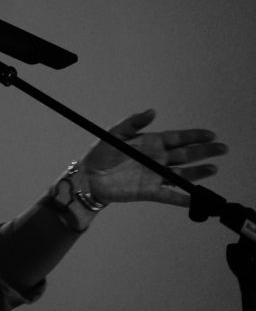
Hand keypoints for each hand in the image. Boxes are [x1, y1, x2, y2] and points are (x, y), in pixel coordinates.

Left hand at [82, 109, 227, 206]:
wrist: (88, 177)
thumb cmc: (100, 153)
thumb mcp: (115, 134)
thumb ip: (133, 123)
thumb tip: (153, 111)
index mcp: (150, 143)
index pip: (177, 138)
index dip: (194, 136)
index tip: (210, 134)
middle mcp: (156, 159)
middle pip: (185, 155)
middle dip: (204, 151)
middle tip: (222, 148)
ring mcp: (154, 176)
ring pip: (181, 174)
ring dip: (198, 172)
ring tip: (214, 168)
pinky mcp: (148, 191)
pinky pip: (169, 196)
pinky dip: (182, 198)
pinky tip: (195, 199)